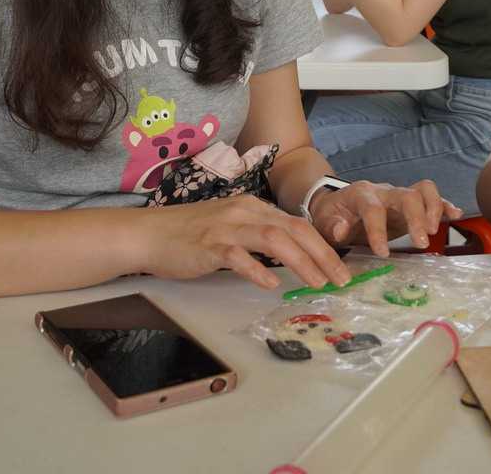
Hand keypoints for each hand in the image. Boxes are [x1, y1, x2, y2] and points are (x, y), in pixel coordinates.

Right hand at [137, 195, 352, 290]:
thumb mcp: (232, 226)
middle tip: (341, 279)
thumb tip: (291, 254)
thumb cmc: (190, 234)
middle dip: (322, 255)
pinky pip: (238, 256)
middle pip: (293, 230)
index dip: (323, 245)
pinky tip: (270, 283)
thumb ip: (259, 235)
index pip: (297, 224)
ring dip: (301, 261)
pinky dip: (257, 269)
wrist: (149, 233)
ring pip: (273, 239)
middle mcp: (244, 213)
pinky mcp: (208, 246)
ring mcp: (226, 228)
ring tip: (317, 283)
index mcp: (253, 208)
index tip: (340, 267)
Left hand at [308, 180, 463, 255]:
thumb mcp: (323, 222)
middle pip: (407, 194)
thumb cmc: (331, 216)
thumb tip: (342, 229)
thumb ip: (331, 226)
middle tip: (420, 243)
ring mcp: (399, 196)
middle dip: (416, 217)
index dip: (378, 230)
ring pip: (423, 189)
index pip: (373, 208)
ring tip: (435, 232)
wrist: (337, 205)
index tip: (382, 252)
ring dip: (433, 209)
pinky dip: (444, 206)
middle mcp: (384, 191)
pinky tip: (455, 215)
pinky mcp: (411, 204)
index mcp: (361, 195)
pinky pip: (431, 198)